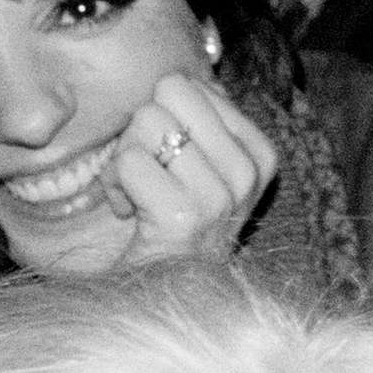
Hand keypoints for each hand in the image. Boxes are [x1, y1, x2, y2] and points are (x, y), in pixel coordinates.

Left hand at [30, 71, 278, 275]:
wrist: (164, 296)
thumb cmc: (170, 227)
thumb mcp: (199, 169)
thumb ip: (197, 121)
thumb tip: (178, 77)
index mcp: (258, 152)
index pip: (191, 86)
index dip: (162, 120)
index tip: (166, 164)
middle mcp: (248, 170)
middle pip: (168, 95)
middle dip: (140, 132)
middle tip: (145, 175)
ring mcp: (221, 193)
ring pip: (145, 123)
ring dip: (124, 162)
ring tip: (138, 197)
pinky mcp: (185, 213)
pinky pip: (129, 161)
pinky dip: (114, 187)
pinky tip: (131, 215)